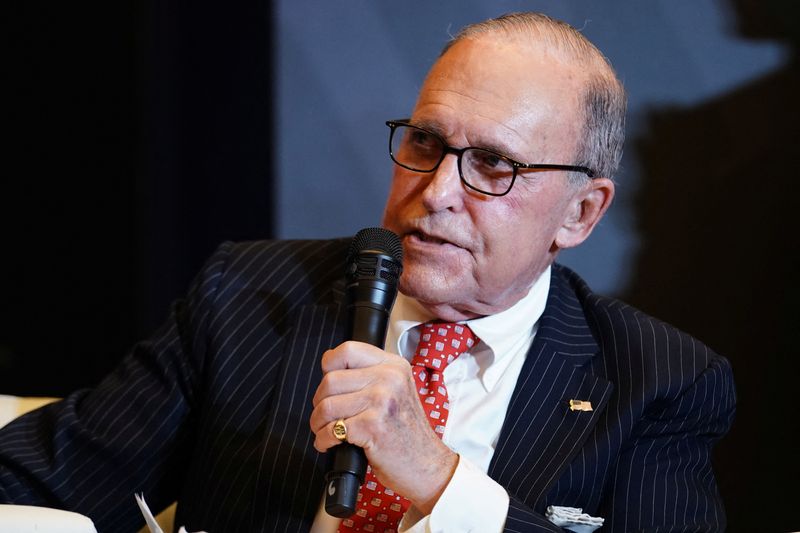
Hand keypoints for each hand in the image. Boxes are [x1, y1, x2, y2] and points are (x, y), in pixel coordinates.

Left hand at [310, 340, 457, 513]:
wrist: (427, 465)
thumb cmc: (407, 432)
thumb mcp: (396, 391)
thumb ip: (370, 375)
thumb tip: (330, 363)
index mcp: (394, 366)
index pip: (347, 350)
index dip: (329, 366)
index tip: (329, 383)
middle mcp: (389, 378)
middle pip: (330, 380)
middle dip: (319, 402)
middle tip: (325, 416)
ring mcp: (382, 401)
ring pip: (326, 406)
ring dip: (318, 423)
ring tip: (325, 431)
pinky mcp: (372, 426)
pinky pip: (331, 430)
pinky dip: (323, 440)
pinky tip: (330, 444)